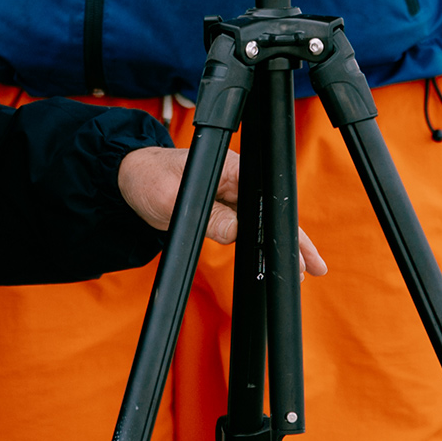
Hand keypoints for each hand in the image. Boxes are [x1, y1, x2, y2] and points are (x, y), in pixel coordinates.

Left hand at [117, 146, 327, 276]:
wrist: (128, 177)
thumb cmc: (147, 178)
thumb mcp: (173, 200)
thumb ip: (208, 216)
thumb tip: (239, 233)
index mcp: (230, 169)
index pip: (265, 200)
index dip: (282, 228)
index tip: (294, 253)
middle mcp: (235, 180)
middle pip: (272, 212)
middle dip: (295, 240)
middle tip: (314, 269)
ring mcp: (229, 194)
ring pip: (263, 222)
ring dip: (280, 245)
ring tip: (303, 271)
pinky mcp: (220, 207)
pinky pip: (246, 227)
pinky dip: (261, 244)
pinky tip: (271, 260)